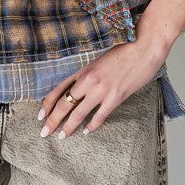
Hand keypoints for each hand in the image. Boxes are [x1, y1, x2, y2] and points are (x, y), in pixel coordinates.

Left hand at [37, 36, 167, 137]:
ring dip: (68, 126)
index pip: (59, 88)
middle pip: (64, 103)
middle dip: (52, 119)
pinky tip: (86, 131)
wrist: (144, 47)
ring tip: (61, 136)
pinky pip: (99, 116)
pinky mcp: (115, 97)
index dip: (47, 103)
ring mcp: (101, 90)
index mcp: (83, 69)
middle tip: (44, 132)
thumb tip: (79, 86)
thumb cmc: (124, 49)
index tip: (40, 114)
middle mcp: (88, 80)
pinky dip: (91, 126)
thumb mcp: (99, 59)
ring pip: (78, 112)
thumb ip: (88, 72)